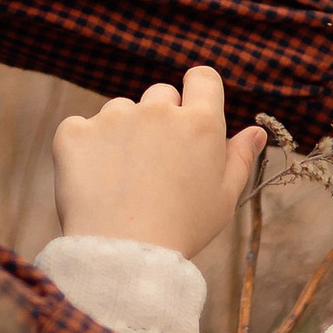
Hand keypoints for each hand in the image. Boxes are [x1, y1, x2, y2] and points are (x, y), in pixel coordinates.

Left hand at [53, 64, 264, 258]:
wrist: (124, 254)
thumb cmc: (183, 229)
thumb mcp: (225, 197)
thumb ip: (241, 158)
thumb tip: (256, 131)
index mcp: (199, 123)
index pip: (203, 78)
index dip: (198, 91)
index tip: (191, 112)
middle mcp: (157, 110)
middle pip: (161, 95)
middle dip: (160, 120)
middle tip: (156, 166)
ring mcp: (114, 118)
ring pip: (121, 111)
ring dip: (122, 133)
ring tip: (123, 181)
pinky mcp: (76, 132)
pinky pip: (80, 128)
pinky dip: (85, 148)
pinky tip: (93, 181)